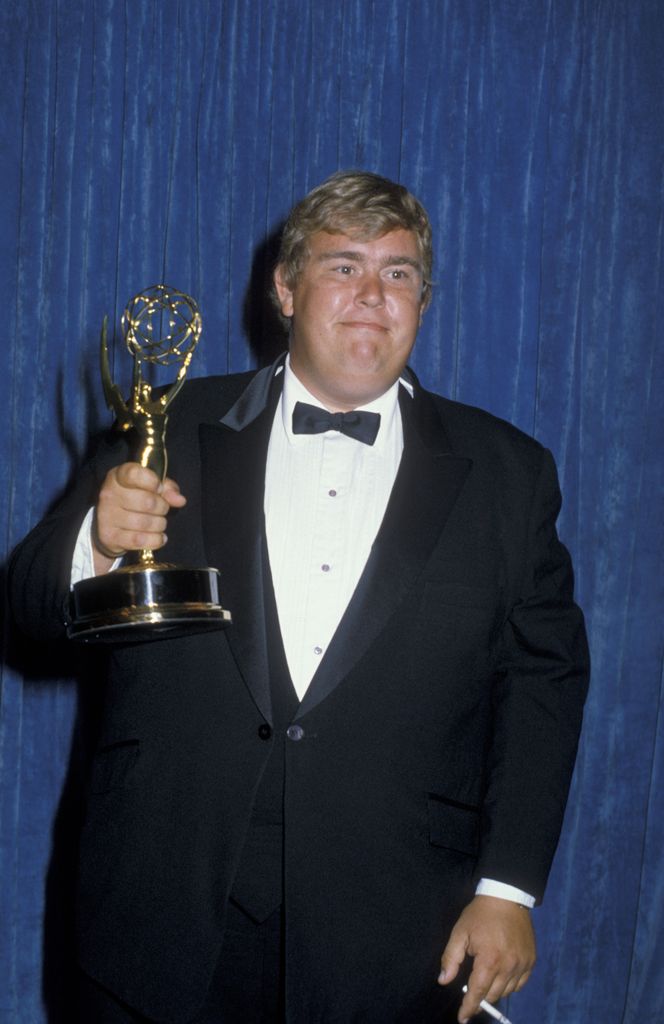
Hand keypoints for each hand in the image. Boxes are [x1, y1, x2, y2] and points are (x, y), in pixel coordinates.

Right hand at [92, 462, 186, 573]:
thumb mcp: (150, 487)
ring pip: (145, 523)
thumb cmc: (134, 500)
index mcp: (118, 476)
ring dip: (160, 525)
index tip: (159, 488)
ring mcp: (107, 516)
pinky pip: (140, 540)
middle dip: (163, 507)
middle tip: (162, 509)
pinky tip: (158, 537)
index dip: (152, 482)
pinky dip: (156, 540)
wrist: (109, 525)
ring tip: (159, 523)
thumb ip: (167, 488)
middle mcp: (109, 494)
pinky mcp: (110, 536)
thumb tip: (180, 500)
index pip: (134, 474)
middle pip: (147, 502)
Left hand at [438, 895, 535, 1022]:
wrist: (507, 896)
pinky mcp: (531, 961)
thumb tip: (443, 980)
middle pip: (493, 995)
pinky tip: (501, 977)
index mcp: (490, 959)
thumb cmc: (480, 914)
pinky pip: (520, 984)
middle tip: (471, 993)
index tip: (462, 1018)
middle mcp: (509, 966)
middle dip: (480, 999)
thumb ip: (451, 958)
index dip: (469, 1007)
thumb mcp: (460, 932)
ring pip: (507, 991)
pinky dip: (510, 985)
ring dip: (494, 991)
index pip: (478, 992)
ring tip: (485, 981)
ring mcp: (523, 964)